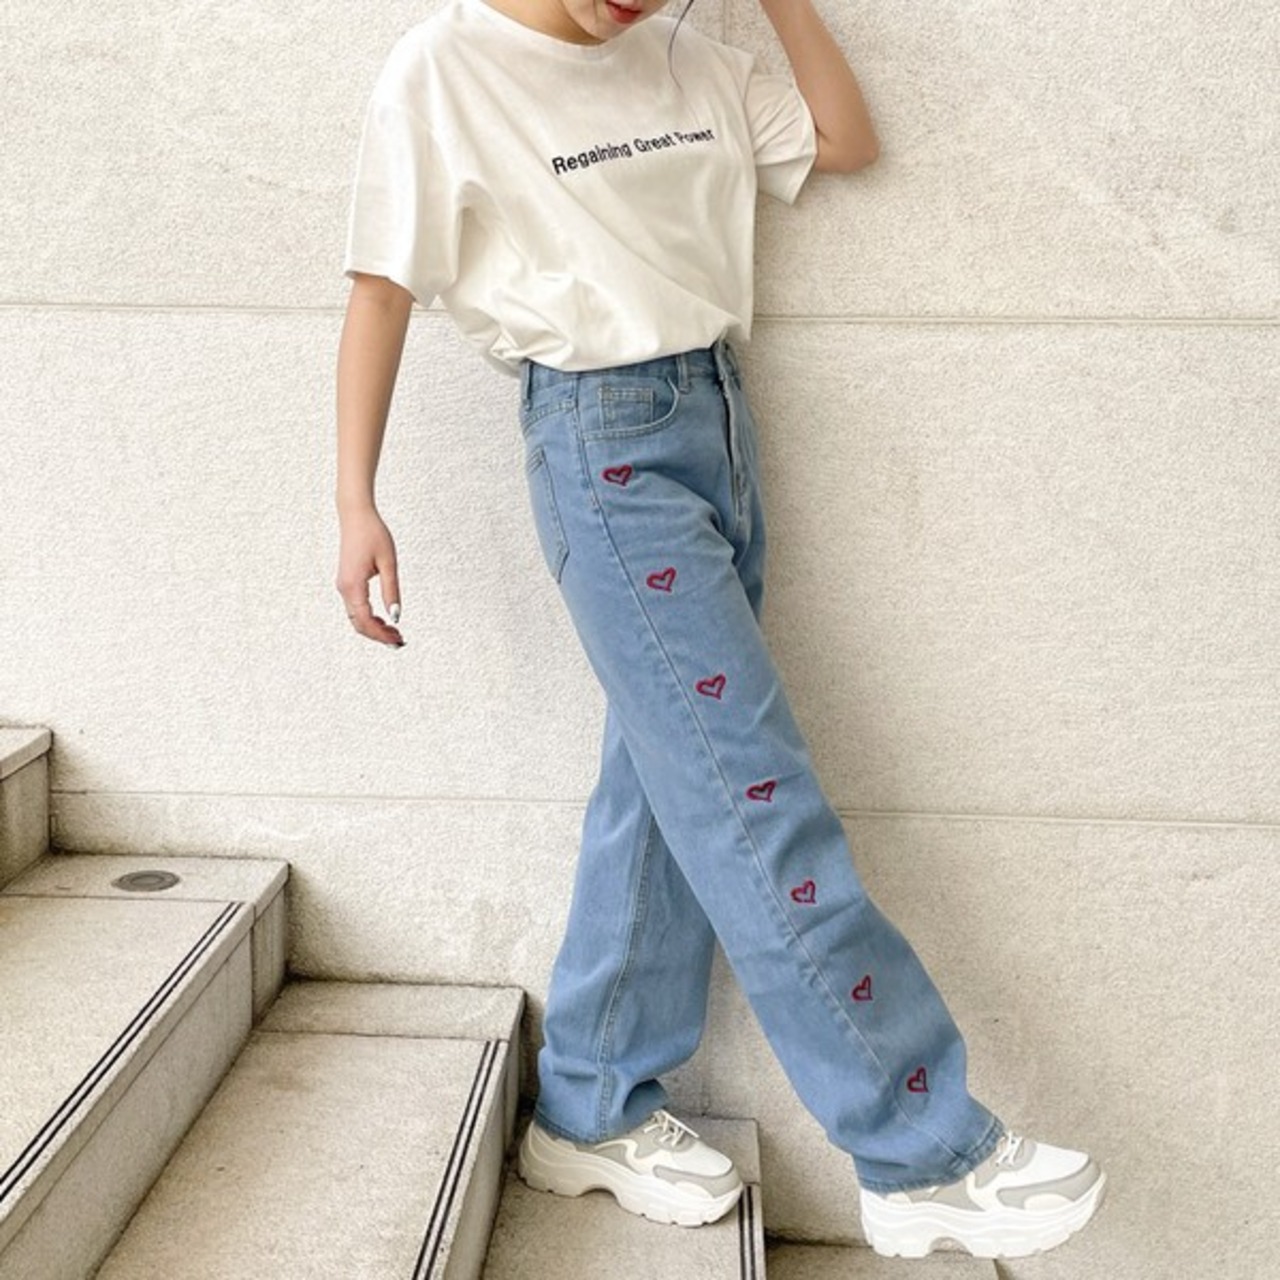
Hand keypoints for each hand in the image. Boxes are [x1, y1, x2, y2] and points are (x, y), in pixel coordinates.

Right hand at [336, 506, 404, 646]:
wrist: (356, 516)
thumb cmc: (373, 534)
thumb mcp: (388, 563)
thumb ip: (391, 591)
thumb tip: (396, 616)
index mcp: (353, 585)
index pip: (365, 621)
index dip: (381, 635)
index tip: (398, 640)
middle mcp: (344, 588)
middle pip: (358, 624)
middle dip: (378, 636)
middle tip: (399, 642)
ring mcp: (343, 586)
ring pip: (355, 618)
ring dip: (373, 628)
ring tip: (394, 633)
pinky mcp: (347, 582)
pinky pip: (355, 608)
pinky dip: (368, 618)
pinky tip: (384, 620)